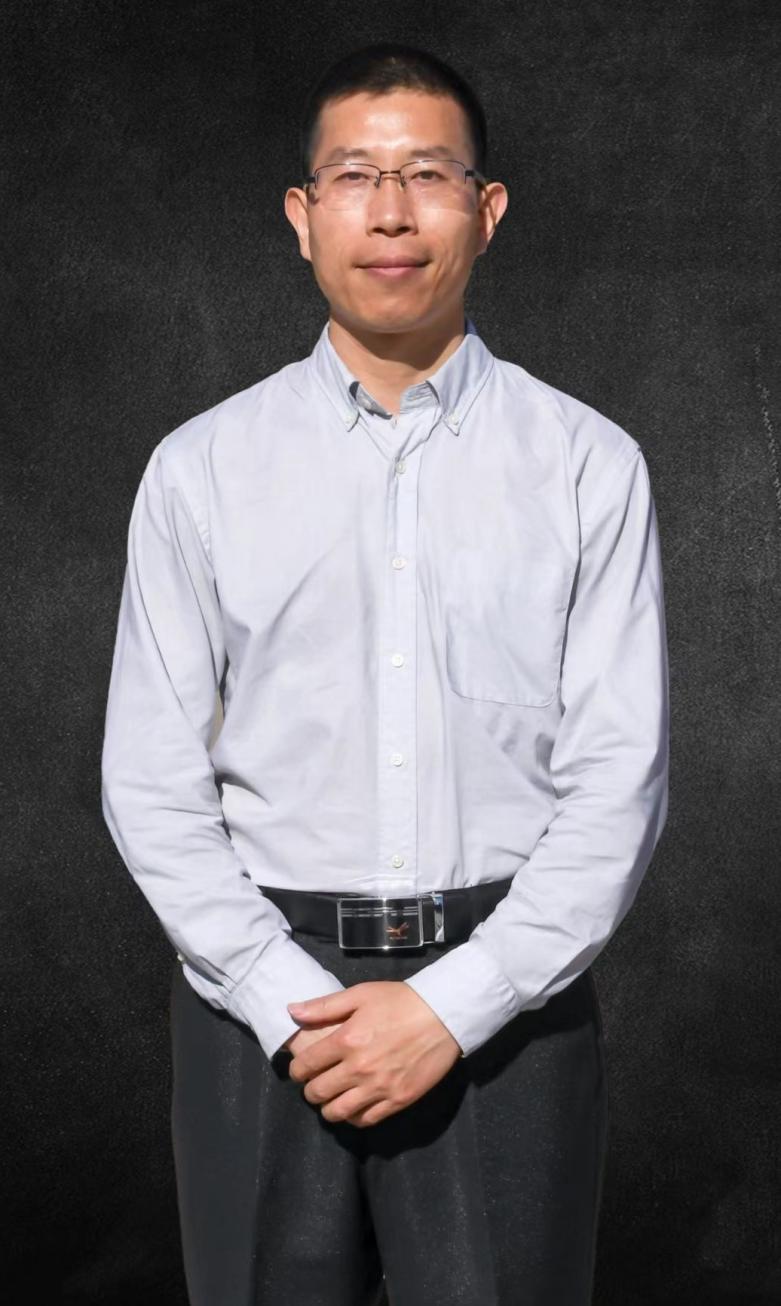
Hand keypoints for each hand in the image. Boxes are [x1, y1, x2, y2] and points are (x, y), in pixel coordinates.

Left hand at [285, 981, 462, 1127]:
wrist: (443, 1015)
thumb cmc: (400, 1001)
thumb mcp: (361, 994)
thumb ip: (324, 1006)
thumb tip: (292, 1011)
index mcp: (346, 1040)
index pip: (306, 1066)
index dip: (297, 1070)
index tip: (300, 1069)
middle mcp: (359, 1068)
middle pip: (318, 1093)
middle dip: (310, 1090)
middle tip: (314, 1084)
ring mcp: (379, 1088)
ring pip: (338, 1112)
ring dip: (327, 1109)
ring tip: (330, 1099)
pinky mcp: (397, 1100)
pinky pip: (365, 1120)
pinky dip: (353, 1117)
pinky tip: (353, 1107)